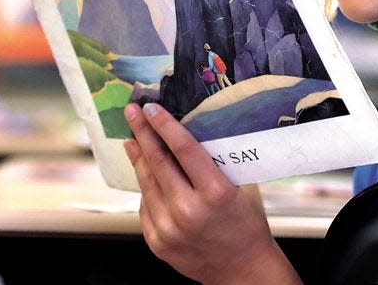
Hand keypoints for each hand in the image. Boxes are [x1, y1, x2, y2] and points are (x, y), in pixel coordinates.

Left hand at [123, 102, 302, 284]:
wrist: (243, 270)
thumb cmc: (246, 224)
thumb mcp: (240, 187)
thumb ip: (217, 161)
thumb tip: (192, 128)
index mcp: (215, 193)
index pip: (183, 149)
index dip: (164, 125)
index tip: (151, 108)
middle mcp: (189, 211)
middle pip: (158, 162)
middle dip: (142, 133)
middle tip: (132, 112)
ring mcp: (170, 229)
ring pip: (146, 183)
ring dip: (138, 157)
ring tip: (133, 139)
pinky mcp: (157, 242)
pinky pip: (145, 206)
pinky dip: (146, 188)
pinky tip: (146, 174)